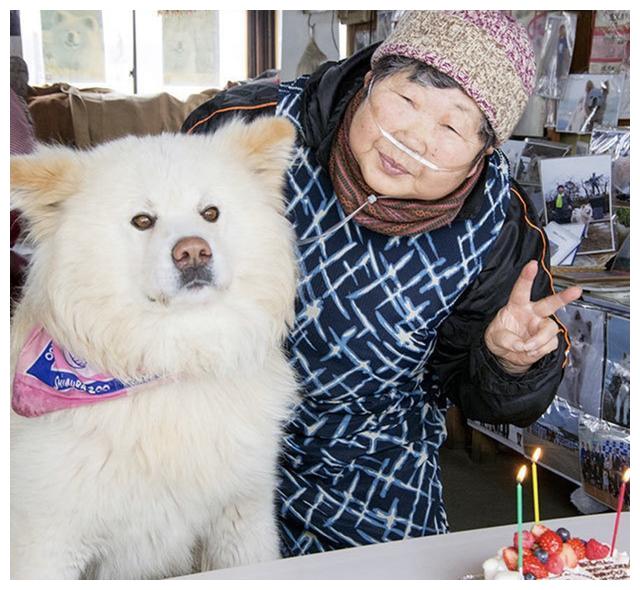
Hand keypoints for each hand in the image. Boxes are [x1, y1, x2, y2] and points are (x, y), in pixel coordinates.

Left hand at [484, 260, 581, 374]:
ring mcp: (541, 326)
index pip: (521, 290)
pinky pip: (550, 344)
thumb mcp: (494, 337)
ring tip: (526, 347)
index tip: (532, 264)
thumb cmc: (500, 338)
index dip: (527, 277)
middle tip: (576, 290)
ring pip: (550, 329)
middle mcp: (533, 313)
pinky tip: (530, 351)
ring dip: (538, 340)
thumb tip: (522, 345)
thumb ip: (507, 339)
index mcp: (517, 306)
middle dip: (563, 297)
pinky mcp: (548, 339)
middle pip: (550, 303)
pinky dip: (539, 350)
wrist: (506, 356)